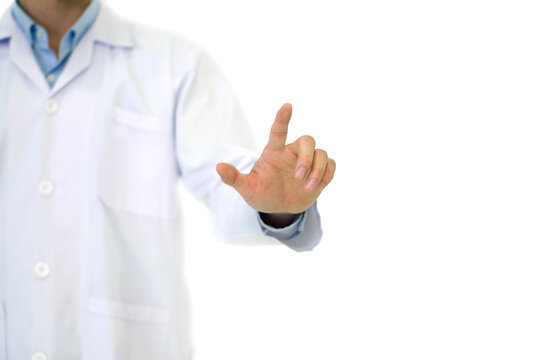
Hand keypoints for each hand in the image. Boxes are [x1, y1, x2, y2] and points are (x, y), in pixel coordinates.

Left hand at [216, 103, 335, 213]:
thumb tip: (218, 167)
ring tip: (308, 187)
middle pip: (307, 140)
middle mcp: (292, 154)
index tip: (287, 105)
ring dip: (317, 171)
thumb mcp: (246, 189)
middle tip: (298, 178)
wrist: (278, 208)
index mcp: (274, 153)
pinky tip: (317, 187)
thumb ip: (234, 178)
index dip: (282, 118)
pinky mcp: (320, 172)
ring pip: (321, 153)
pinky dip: (327, 175)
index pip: (278, 130)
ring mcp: (307, 162)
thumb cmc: (261, 194)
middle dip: (306, 158)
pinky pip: (331, 165)